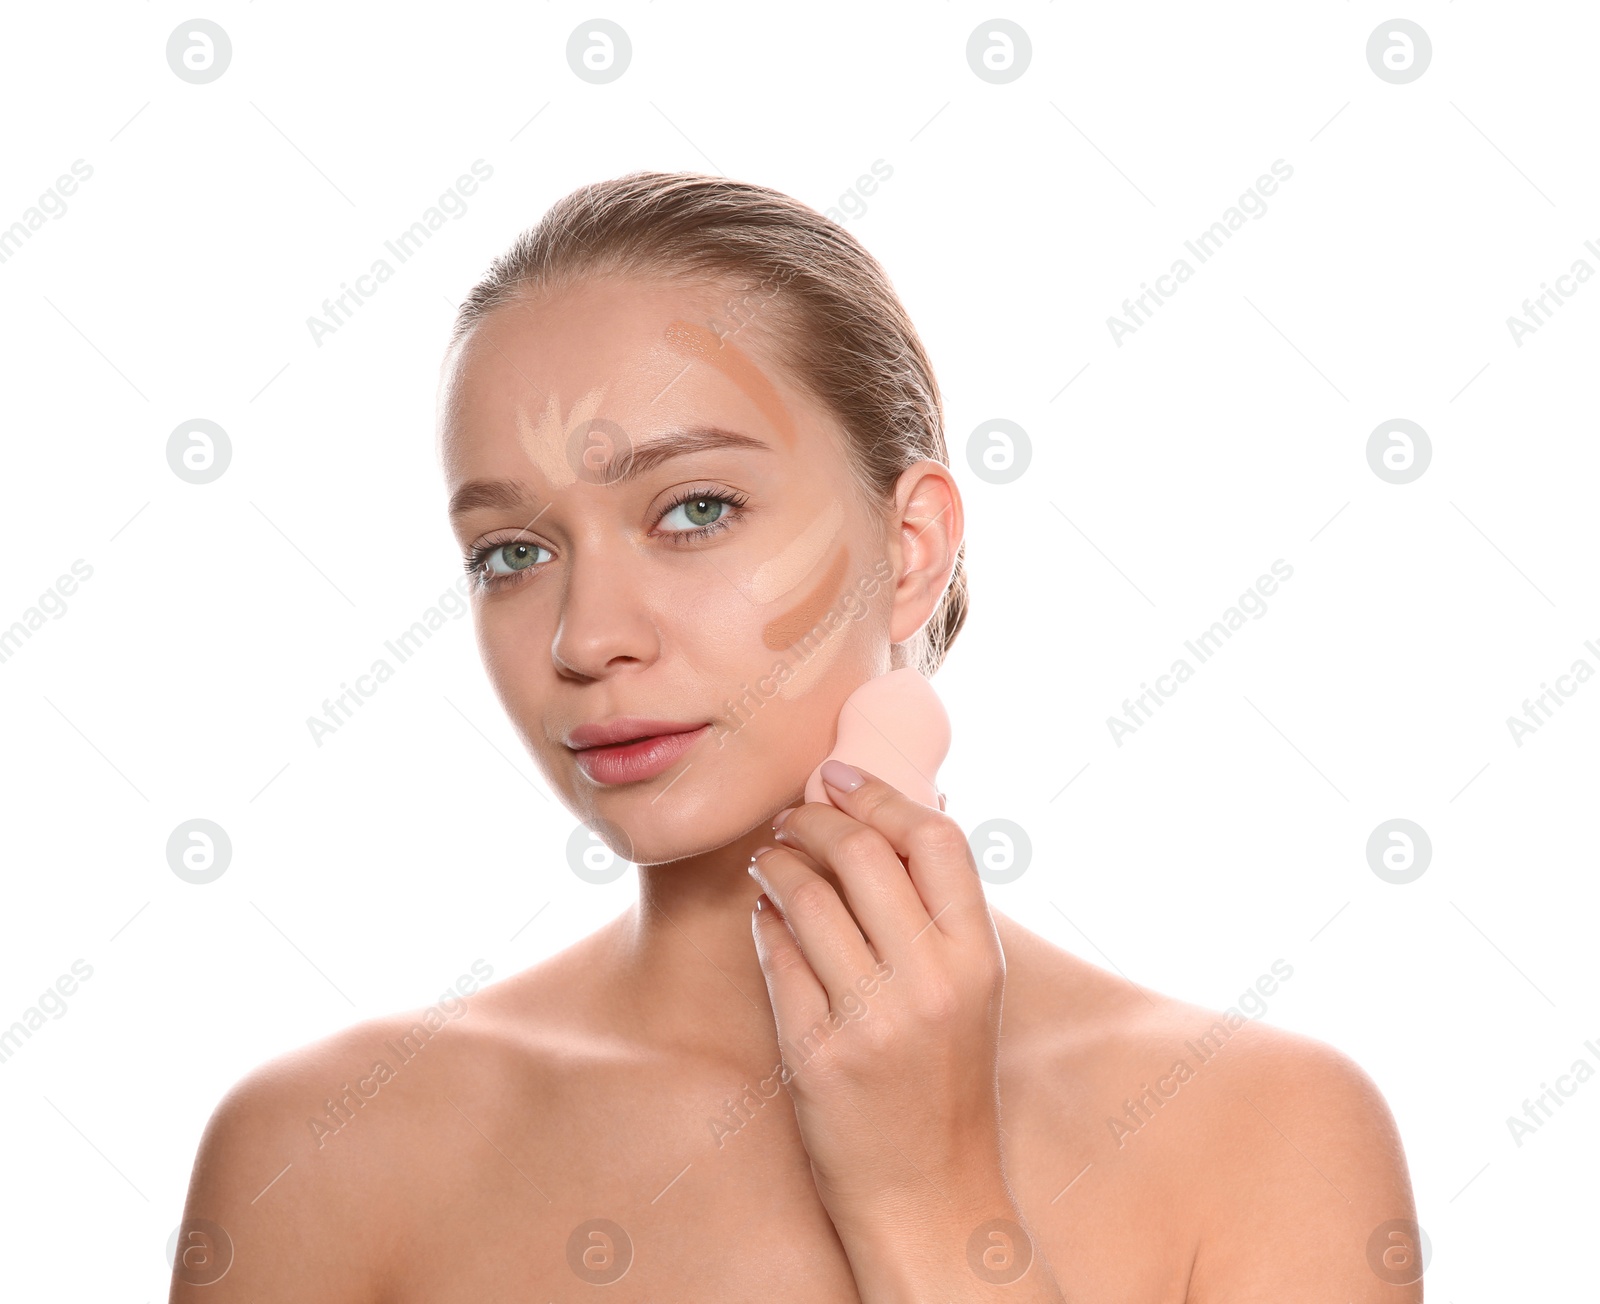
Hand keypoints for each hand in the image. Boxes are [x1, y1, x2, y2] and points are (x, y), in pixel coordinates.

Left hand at [749, 761, 1046, 1299]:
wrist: (928, 1194)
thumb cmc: (946, 1082)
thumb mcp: (972, 991)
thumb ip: (940, 913)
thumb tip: (888, 817)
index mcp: (978, 959)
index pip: (934, 838)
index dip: (878, 793)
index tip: (835, 776)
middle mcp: (930, 982)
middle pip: (861, 852)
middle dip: (809, 820)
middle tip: (788, 818)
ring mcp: (871, 1019)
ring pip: (806, 897)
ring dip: (776, 864)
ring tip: (769, 861)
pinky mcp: (816, 1054)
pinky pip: (776, 955)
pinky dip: (763, 921)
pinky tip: (765, 915)